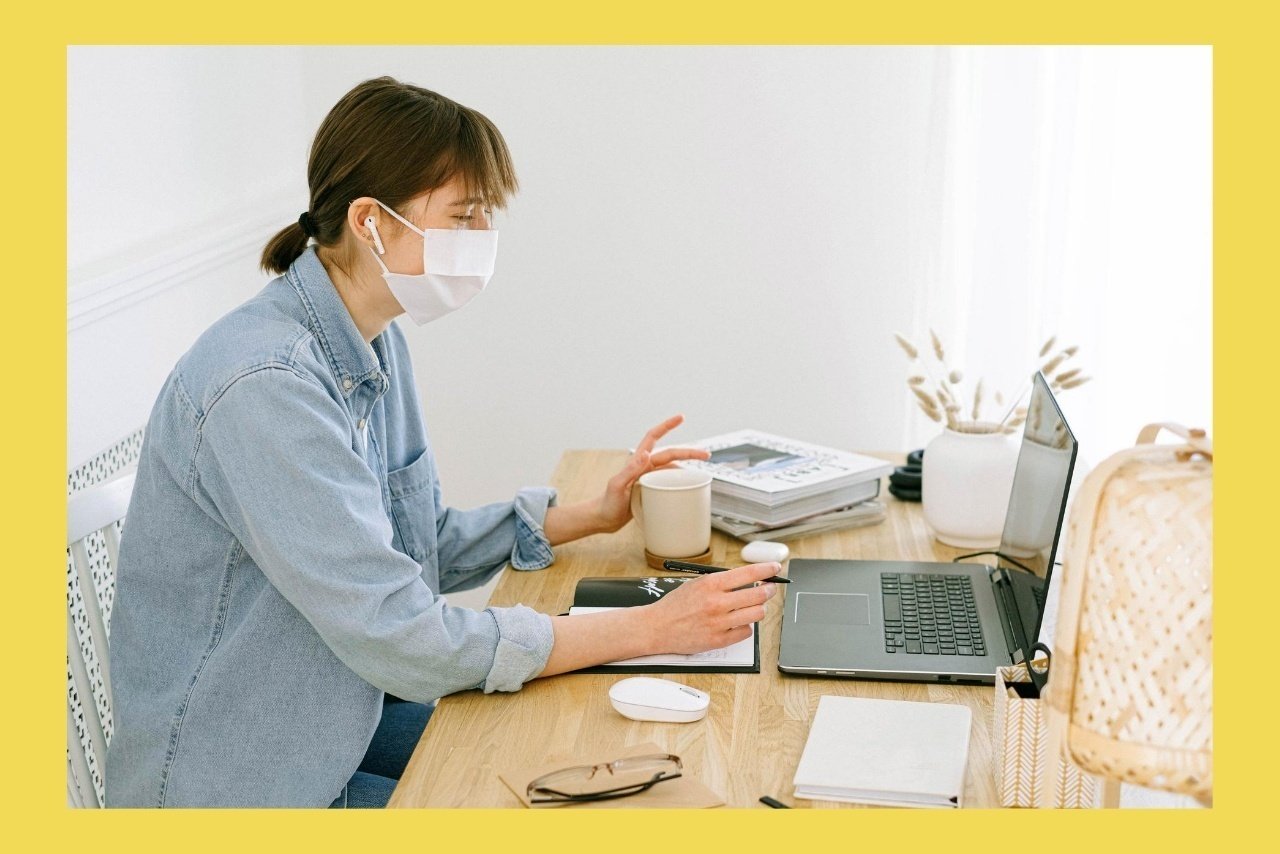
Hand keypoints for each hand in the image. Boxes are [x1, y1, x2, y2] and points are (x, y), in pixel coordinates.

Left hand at [593, 414, 710, 533]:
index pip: (654, 438)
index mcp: (637, 462)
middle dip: (689, 452)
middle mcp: (645, 467)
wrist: (604, 518)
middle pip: (671, 454)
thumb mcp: (617, 486)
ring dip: (687, 468)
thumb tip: (646, 454)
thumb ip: (630, 470)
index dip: (667, 426)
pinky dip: (680, 482)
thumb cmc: (607, 503)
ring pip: (672, 469)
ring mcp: (650, 478)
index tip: (681, 417)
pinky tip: (688, 487)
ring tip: (701, 473)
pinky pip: (670, 482)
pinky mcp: (652, 490)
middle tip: (706, 454)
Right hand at [640, 563, 780, 653]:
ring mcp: (719, 623)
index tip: (775, 568)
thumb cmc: (676, 605)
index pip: (749, 574)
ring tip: (754, 606)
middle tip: (770, 589)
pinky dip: (745, 626)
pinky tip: (737, 623)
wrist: (658, 627)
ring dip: (759, 609)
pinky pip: (746, 632)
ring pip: (757, 614)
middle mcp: (717, 603)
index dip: (767, 570)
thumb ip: (721, 582)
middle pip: (759, 595)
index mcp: (711, 584)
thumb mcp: (697, 584)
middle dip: (769, 590)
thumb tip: (748, 579)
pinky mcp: (719, 640)